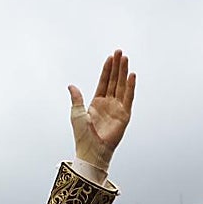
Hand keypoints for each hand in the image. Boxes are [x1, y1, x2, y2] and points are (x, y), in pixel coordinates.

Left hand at [69, 49, 135, 170]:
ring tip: (125, 59)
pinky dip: (130, 86)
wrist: (91, 151)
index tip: (110, 57)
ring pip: (122, 86)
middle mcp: (108, 104)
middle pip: (114, 81)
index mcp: (97, 103)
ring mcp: (117, 108)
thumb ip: (76, 98)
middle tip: (119, 52)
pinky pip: (128, 98)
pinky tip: (131, 75)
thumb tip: (71, 86)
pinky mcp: (124, 115)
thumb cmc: (83, 136)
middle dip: (117, 67)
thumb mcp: (76, 114)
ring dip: (123, 72)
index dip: (107, 70)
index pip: (104, 82)